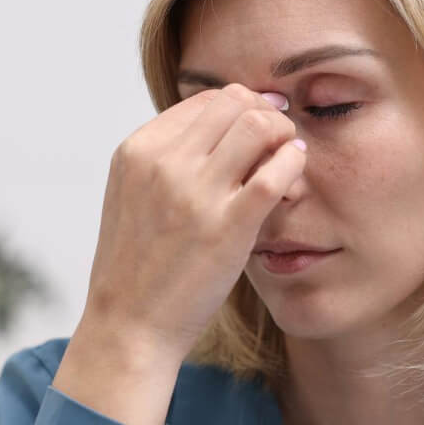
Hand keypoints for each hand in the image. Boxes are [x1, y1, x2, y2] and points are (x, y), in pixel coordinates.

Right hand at [79, 83, 305, 363]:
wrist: (129, 325)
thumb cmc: (138, 266)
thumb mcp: (134, 196)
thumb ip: (168, 160)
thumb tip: (220, 129)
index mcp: (138, 150)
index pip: (206, 99)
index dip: (242, 109)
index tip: (258, 130)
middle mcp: (164, 162)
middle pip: (236, 101)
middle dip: (267, 115)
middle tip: (279, 142)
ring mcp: (195, 193)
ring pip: (259, 124)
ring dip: (284, 136)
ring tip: (286, 161)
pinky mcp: (227, 226)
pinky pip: (276, 171)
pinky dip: (294, 164)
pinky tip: (293, 179)